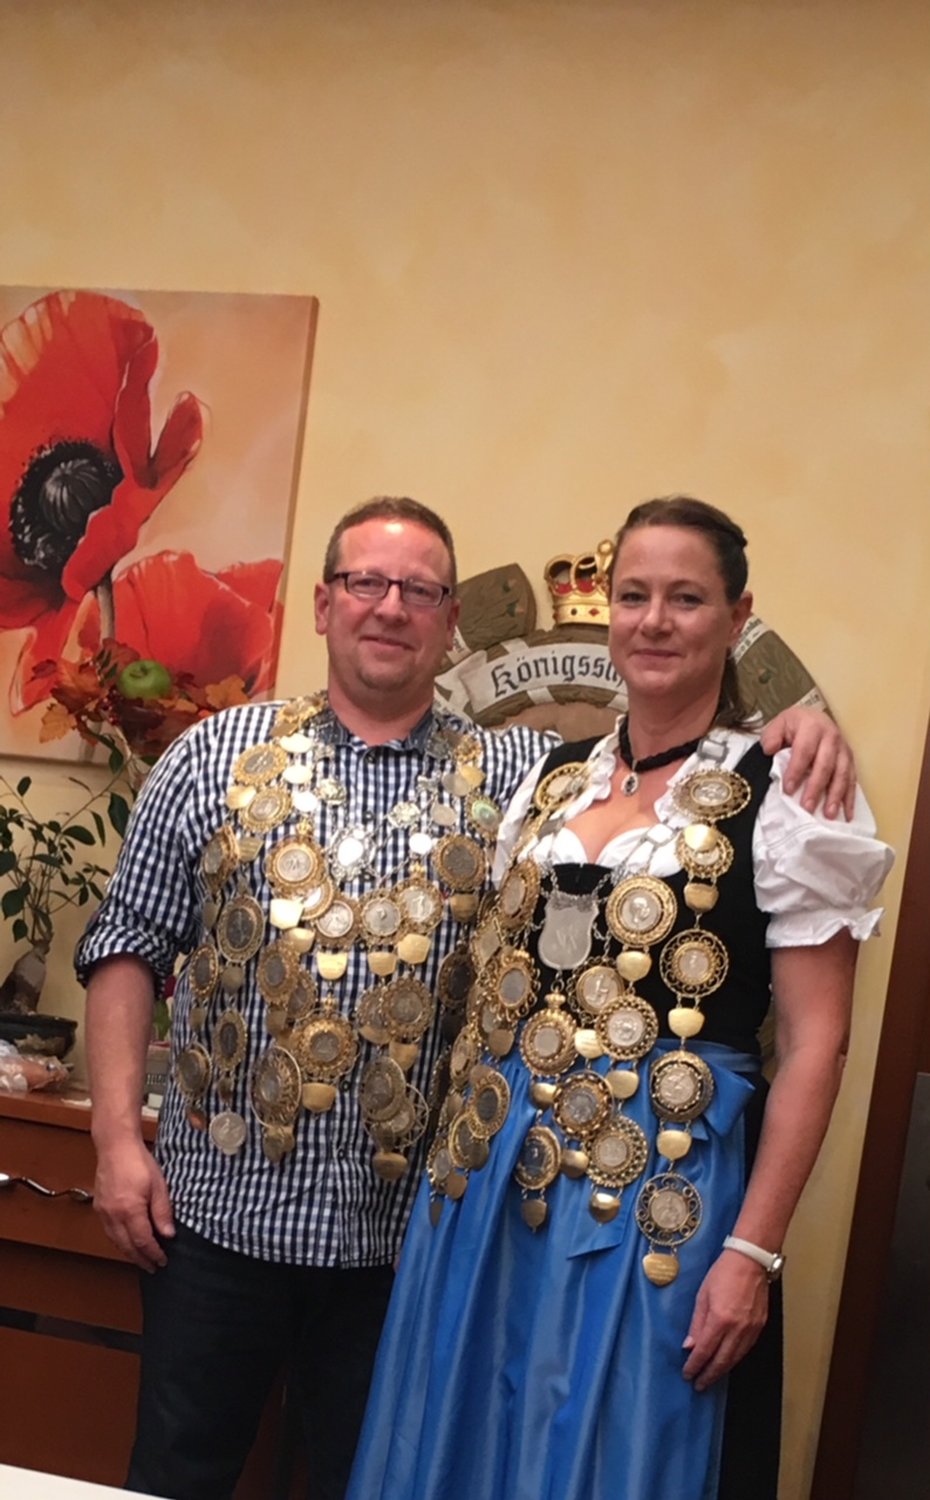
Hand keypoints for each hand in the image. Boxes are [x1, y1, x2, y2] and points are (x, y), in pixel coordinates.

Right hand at [93, 1137, 174, 1272]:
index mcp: (130, 1211)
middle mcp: (113, 1216)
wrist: (115, 1146)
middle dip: (141, 1260)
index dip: (153, 1254)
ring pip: (116, 1242)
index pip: (143, 1242)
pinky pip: (109, 1232)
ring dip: (129, 1253)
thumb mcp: (158, 1186)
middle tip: (153, 1268)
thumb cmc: (139, 1162)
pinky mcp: (99, 1208)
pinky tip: (127, 1242)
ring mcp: (104, 1213)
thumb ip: (162, 1212)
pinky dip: (119, 1242)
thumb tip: (168, 1235)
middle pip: (127, 1246)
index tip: (162, 1261)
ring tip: (142, 1259)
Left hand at [681, 1252, 769, 1390]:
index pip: (705, 1351)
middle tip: (699, 1385)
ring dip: (722, 1370)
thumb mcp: (703, 1295)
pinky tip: (727, 1362)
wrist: (750, 1261)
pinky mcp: (760, 1327)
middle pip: (722, 1360)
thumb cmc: (722, 1273)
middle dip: (709, 1375)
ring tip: (711, 1377)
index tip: (688, 1374)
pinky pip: (746, 1349)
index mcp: (720, 1320)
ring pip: (735, 1358)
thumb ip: (697, 1323)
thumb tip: (689, 1346)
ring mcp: (751, 1329)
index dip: (695, 1365)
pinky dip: (735, 1359)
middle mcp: (737, 1329)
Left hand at [761, 707, 855, 819]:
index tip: (788, 789)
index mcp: (812, 726)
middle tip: (807, 807)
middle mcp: (831, 737)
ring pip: (841, 774)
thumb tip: (770, 749)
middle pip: (825, 765)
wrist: (814, 718)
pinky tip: (847, 815)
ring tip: (829, 814)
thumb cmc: (794, 725)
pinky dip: (850, 799)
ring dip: (836, 795)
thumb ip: (771, 736)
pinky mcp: (850, 761)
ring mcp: (843, 750)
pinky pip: (852, 780)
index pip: (804, 750)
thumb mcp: (779, 724)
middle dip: (816, 788)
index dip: (796, 770)